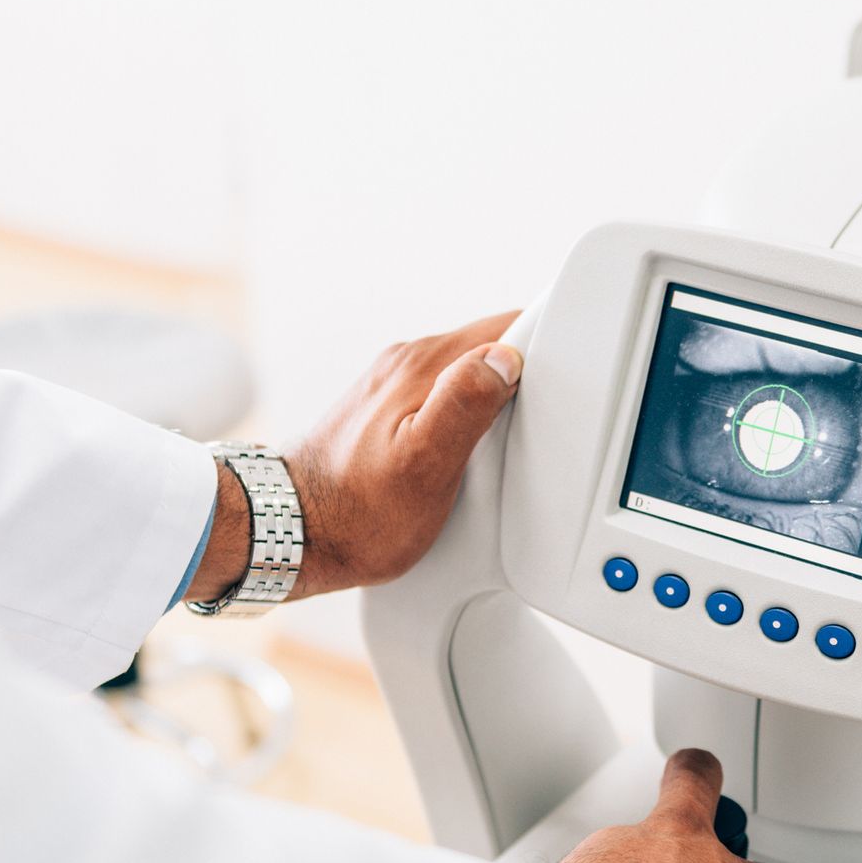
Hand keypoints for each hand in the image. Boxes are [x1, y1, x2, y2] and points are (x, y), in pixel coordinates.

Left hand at [185, 311, 522, 603]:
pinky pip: (446, 392)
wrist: (293, 534)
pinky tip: (475, 446)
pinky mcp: (387, 408)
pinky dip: (471, 411)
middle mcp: (406, 364)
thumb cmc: (358, 516)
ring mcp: (394, 384)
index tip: (568, 378)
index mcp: (421, 367)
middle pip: (490, 345)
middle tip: (553, 414)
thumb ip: (466, 405)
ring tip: (520, 434)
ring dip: (500, 394)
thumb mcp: (425, 467)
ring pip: (469, 370)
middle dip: (529, 371)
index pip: (504, 328)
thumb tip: (505, 359)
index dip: (545, 348)